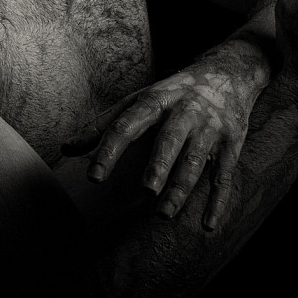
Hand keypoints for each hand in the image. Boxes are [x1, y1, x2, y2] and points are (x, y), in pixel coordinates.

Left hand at [61, 45, 267, 230]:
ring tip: (163, 215)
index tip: (94, 178)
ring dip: (181, 189)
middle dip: (158, 165)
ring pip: (196, 161)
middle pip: (169, 140)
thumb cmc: (173, 93)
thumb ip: (103, 124)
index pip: (127, 124)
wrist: (230, 72)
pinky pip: (224, 176)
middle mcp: (184, 111)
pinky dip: (218, 202)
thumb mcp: (139, 99)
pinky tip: (207, 225)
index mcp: (155, 100)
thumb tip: (66, 149)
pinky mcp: (231, 143)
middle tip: (145, 191)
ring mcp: (210, 128)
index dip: (109, 150)